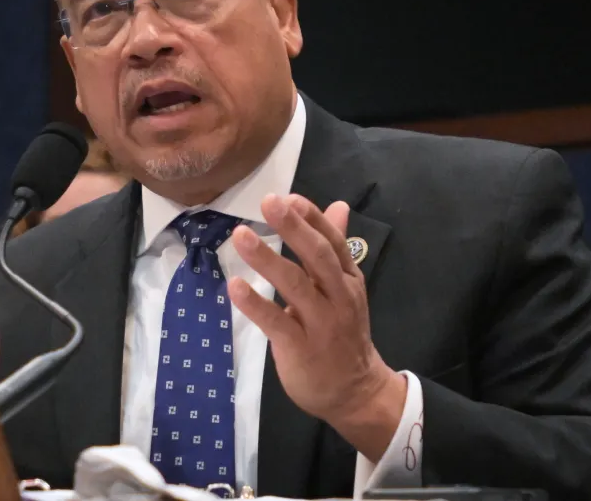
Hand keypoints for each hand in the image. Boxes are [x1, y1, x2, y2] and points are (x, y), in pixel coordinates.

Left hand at [228, 194, 406, 460]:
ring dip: (267, 259)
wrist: (356, 392)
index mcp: (347, 280)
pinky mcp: (301, 348)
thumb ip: (334, 246)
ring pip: (296, 286)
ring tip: (240, 235)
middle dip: (293, 228)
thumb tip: (336, 205)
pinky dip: (255, 304)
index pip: (332, 242)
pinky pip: (277, 323)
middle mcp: (338, 297)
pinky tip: (234, 285)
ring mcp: (321, 324)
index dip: (310, 218)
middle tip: (269, 202)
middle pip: (317, 257)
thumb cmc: (342, 333)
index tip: (287, 197)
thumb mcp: (344, 288)